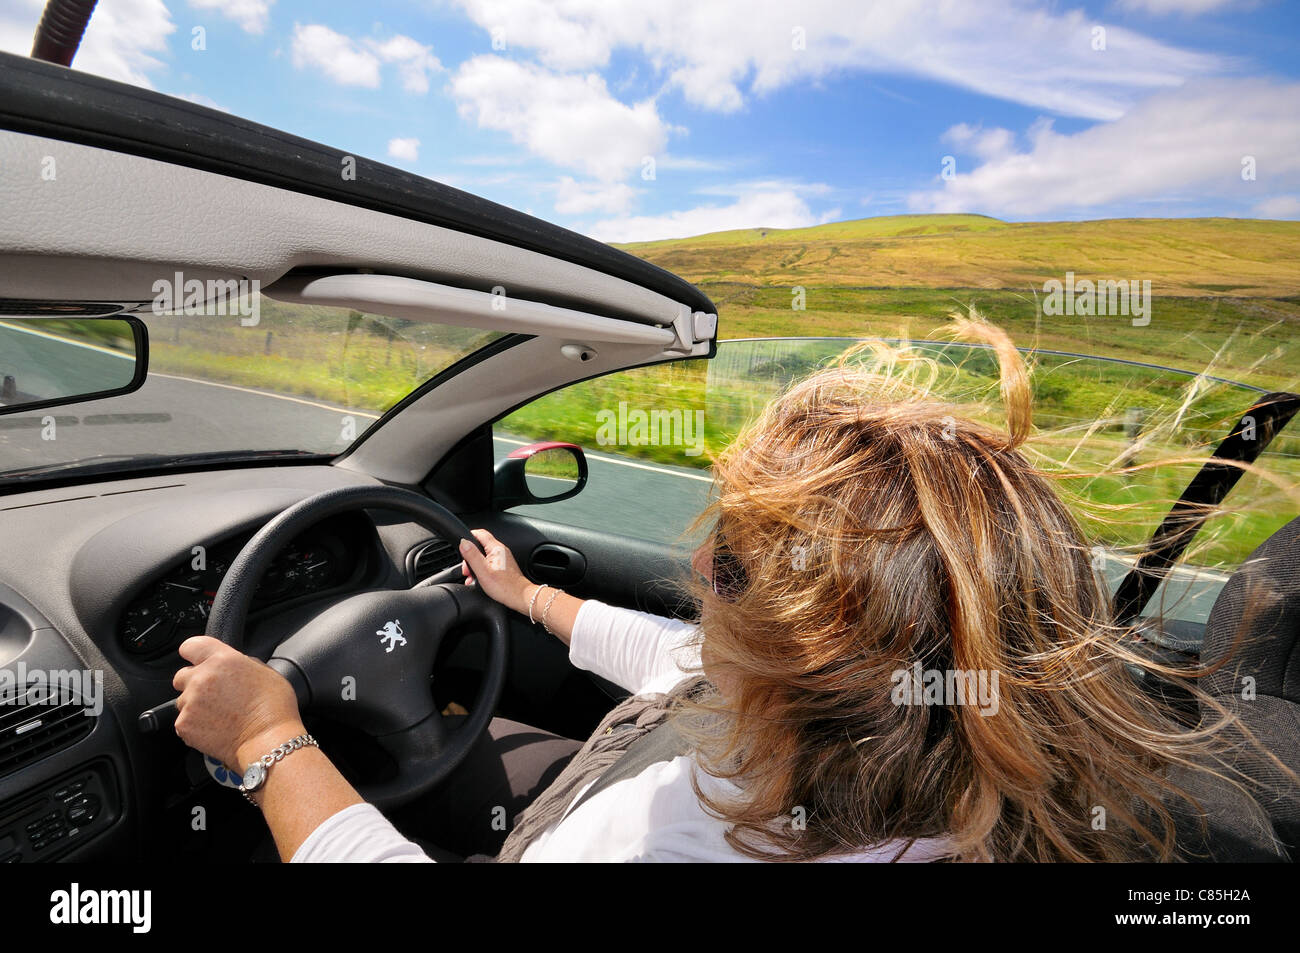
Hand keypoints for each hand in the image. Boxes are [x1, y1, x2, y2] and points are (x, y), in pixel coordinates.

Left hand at [172, 636, 304, 770]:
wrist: (268, 740)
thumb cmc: (274, 708)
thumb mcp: (266, 672)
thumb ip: (242, 664)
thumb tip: (233, 667)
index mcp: (223, 660)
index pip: (191, 646)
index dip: (192, 654)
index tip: (195, 660)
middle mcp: (202, 677)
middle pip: (181, 676)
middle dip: (193, 684)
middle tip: (213, 696)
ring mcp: (190, 702)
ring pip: (182, 701)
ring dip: (195, 706)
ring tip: (219, 716)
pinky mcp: (184, 724)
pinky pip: (184, 722)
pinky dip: (195, 726)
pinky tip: (216, 729)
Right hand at [459, 528, 533, 614]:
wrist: (519, 597)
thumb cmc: (504, 587)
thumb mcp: (483, 571)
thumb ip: (472, 555)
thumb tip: (463, 542)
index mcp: (496, 548)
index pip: (480, 533)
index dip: (468, 538)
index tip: (461, 548)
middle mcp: (501, 550)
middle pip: (480, 546)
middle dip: (470, 557)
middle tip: (467, 570)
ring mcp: (503, 558)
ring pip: (483, 556)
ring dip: (474, 565)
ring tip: (472, 577)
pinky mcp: (504, 566)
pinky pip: (488, 563)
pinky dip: (481, 569)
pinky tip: (479, 579)